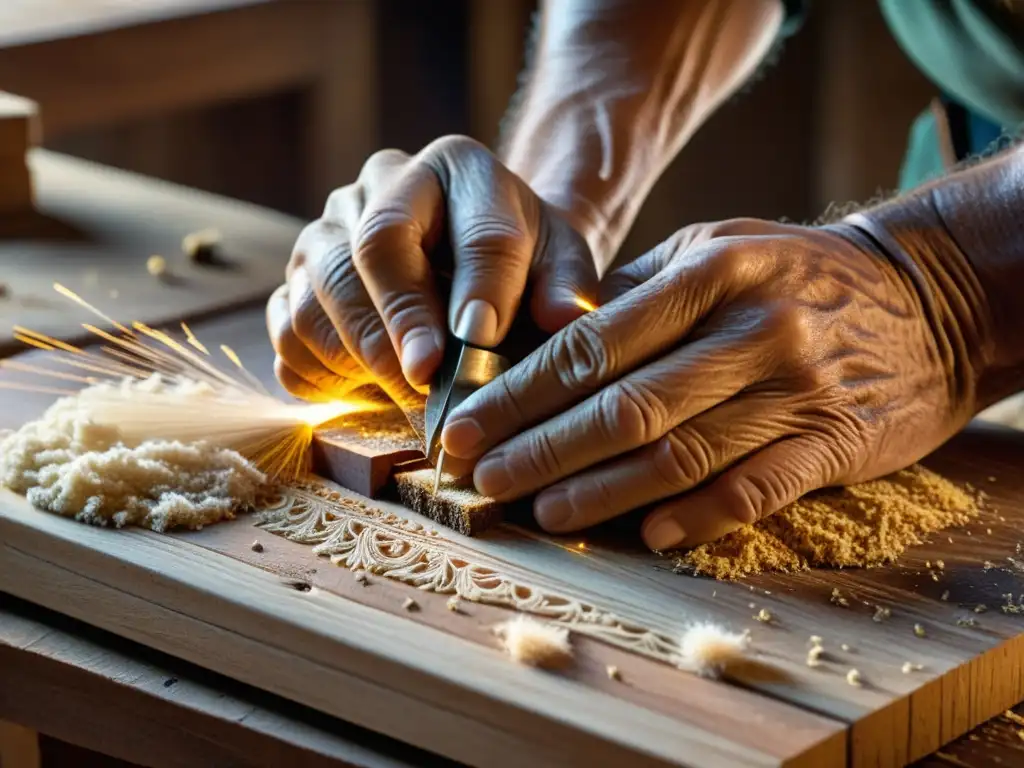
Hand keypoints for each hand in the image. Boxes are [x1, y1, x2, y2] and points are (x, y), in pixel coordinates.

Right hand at [266, 136, 597, 405]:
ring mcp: (326, 229)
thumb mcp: (562, 262)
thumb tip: (561, 318)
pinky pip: (288, 332)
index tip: (481, 342)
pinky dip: (321, 373)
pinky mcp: (295, 280)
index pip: (465, 225)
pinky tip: (366, 390)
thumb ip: (567, 287)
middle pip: (373, 249)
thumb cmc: (523, 264)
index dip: (476, 288)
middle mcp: (381, 185)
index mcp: (458, 167)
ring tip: (409, 399)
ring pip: (320, 295)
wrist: (472, 259)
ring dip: (362, 358)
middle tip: (429, 382)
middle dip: (403, 324)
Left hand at [440, 218, 973, 549]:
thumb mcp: (721, 246)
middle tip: (480, 477)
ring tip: (541, 510)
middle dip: (538, 448)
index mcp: (711, 272)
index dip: (519, 392)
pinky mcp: (833, 443)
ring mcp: (795, 391)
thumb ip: (639, 289)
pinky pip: (752, 491)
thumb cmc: (800, 272)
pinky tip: (646, 534)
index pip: (591, 343)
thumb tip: (547, 341)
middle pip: (622, 406)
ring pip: (677, 456)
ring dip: (599, 492)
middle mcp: (751, 331)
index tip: (464, 424)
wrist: (930, 298)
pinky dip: (695, 518)